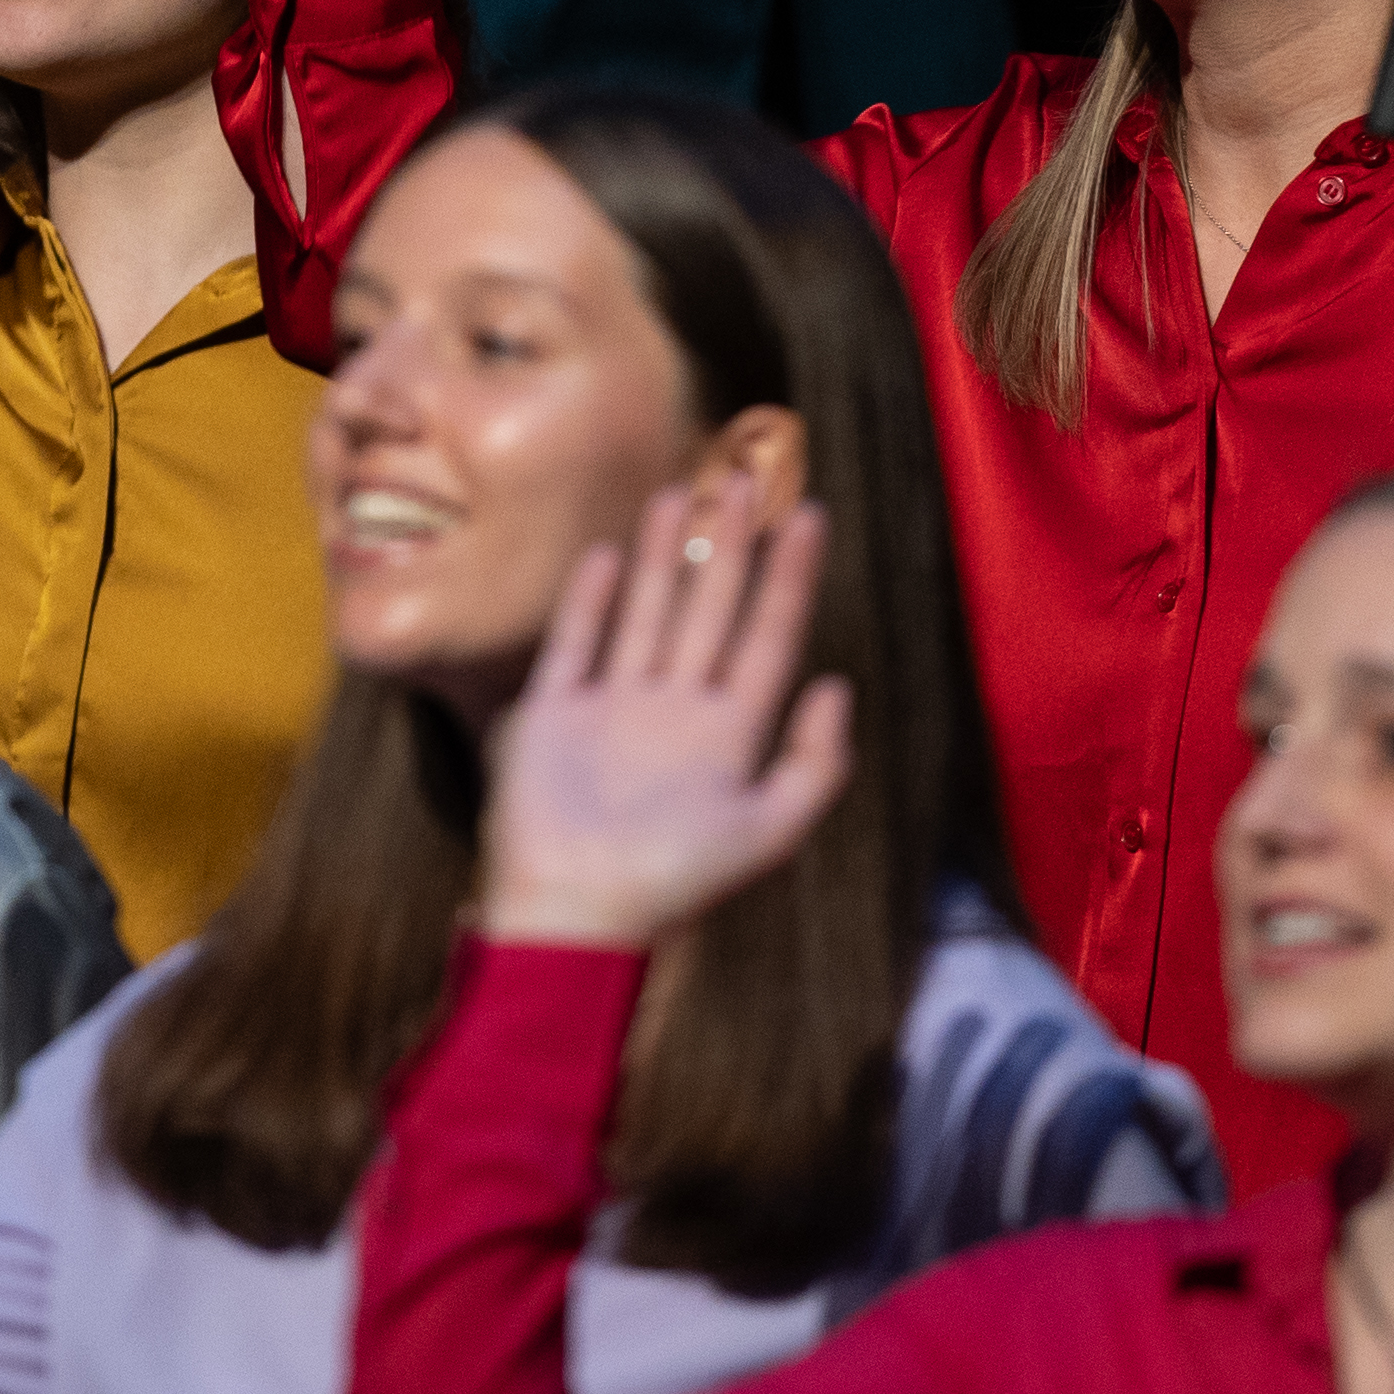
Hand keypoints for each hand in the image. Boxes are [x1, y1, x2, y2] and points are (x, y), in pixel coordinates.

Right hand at [479, 469, 855, 950]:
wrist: (573, 916)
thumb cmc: (673, 883)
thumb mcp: (768, 833)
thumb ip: (813, 765)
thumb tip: (839, 685)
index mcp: (728, 735)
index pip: (769, 638)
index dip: (792, 579)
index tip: (810, 516)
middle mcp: (674, 711)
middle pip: (711, 611)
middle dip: (731, 545)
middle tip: (746, 477)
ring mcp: (613, 709)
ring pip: (647, 613)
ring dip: (664, 555)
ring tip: (682, 491)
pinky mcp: (554, 715)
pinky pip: (576, 644)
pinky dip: (588, 600)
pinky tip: (604, 553)